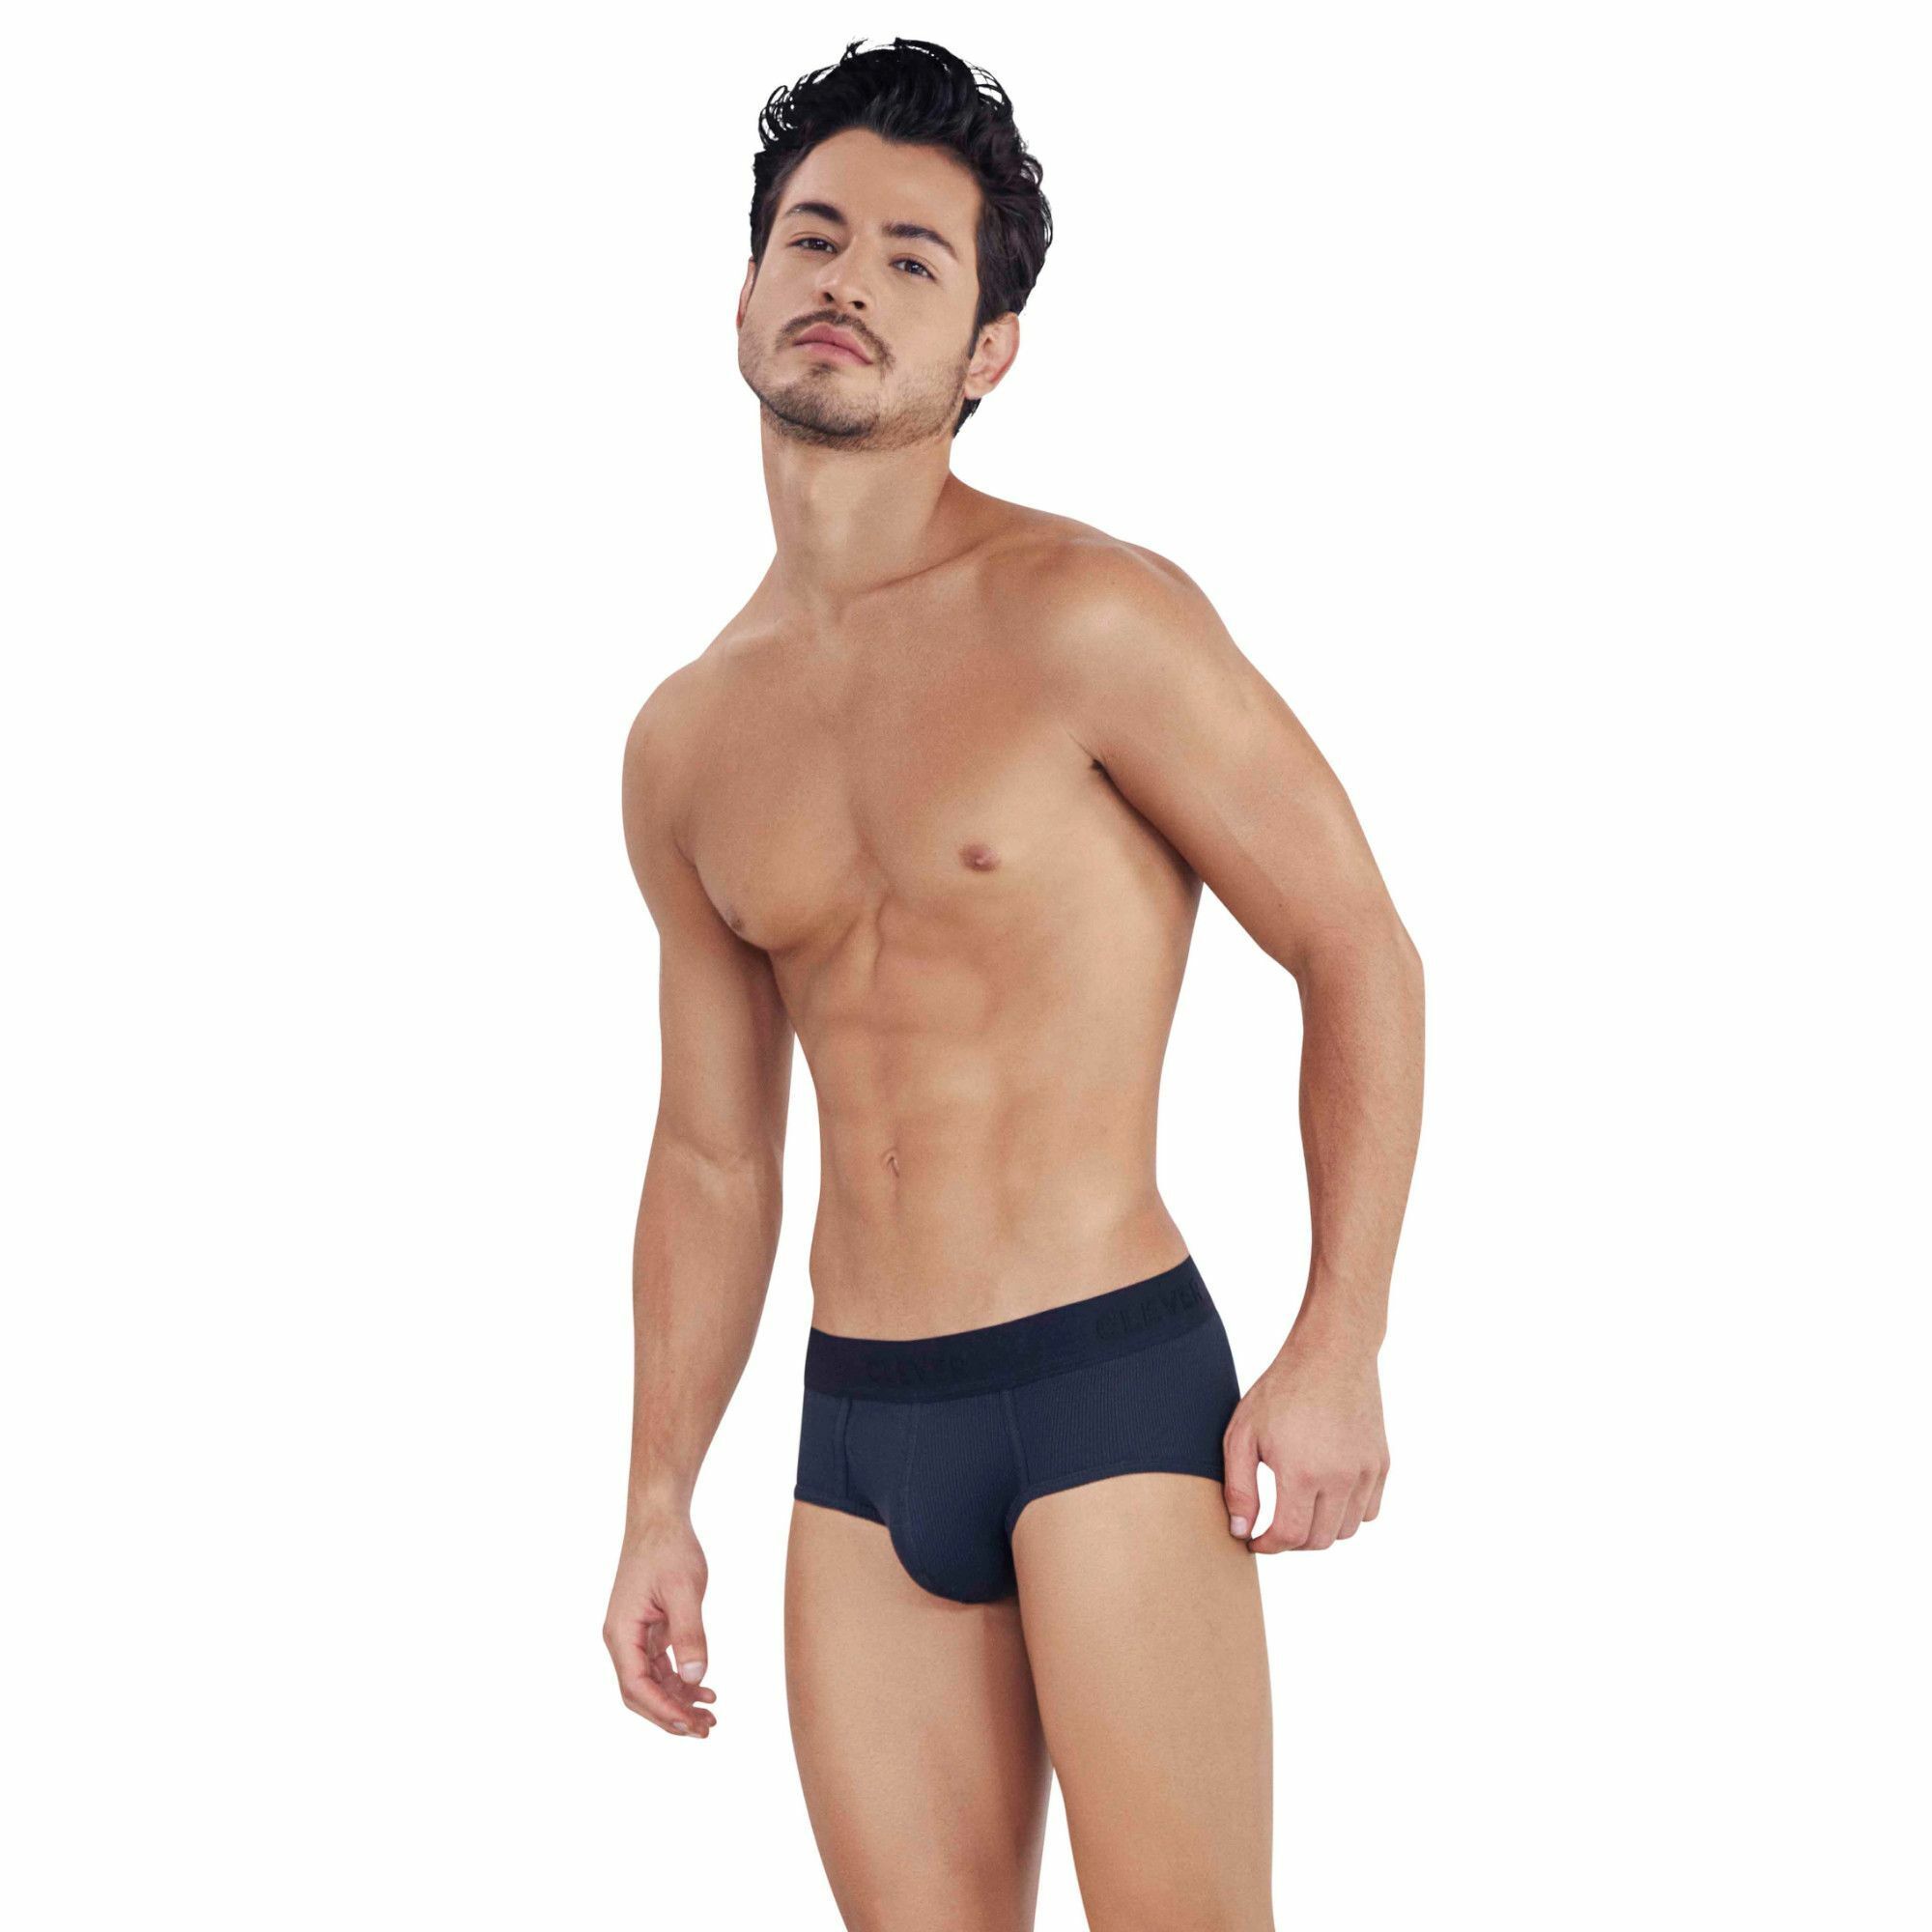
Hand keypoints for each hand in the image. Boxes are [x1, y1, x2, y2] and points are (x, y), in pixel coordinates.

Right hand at [602, 1509, 717, 1737]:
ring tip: (710, 1716)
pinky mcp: (647, 1629)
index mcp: (621, 1633)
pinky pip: (660, 1666)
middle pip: (641, 1692)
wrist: (660, 1519)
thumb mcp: (684, 1591)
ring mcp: (633, 1635)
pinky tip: (705, 1690)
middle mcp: (622, 1639)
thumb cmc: (669, 1549)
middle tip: (706, 1729)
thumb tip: (696, 1679)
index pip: (636, 1687)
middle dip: (671, 1714)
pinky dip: (680, 1681)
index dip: (663, 1710)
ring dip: (678, 1701)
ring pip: (651, 1683)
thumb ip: (689, 1634)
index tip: (690, 1725)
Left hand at [1222, 1331, 1388, 1552]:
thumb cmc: (1280, 1390)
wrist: (1331, 1352)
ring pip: (1347, 1530)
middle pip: (1319, 1540)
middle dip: (1291, 1542)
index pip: (1290, 1536)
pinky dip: (1348, 1514)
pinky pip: (1369, 1510)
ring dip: (1320, 1530)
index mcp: (1302, 1472)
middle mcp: (1340, 1478)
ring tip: (1298, 1511)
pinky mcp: (1381, 1462)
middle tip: (1273, 1527)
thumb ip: (1238, 1488)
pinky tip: (1326, 1496)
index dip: (1267, 1546)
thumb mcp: (1242, 1434)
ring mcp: (1366, 1472)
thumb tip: (1241, 1532)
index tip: (1253, 1540)